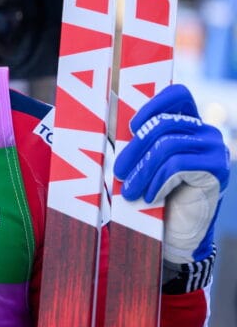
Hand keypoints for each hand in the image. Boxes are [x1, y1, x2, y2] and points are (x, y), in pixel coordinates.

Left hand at [114, 84, 229, 263]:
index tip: (131, 127)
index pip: (177, 94)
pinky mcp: (218, 168)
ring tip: (130, 191)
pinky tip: (150, 197)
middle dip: (134, 150)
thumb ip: (137, 139)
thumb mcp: (144, 161)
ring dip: (142, 171)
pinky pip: (177, 164)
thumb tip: (108, 111)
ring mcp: (215, 148)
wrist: (180, 233)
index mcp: (189, 123)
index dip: (152, 103)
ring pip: (167, 146)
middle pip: (163, 125)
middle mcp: (206, 131)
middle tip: (119, 173)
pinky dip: (157, 181)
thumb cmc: (156, 194)